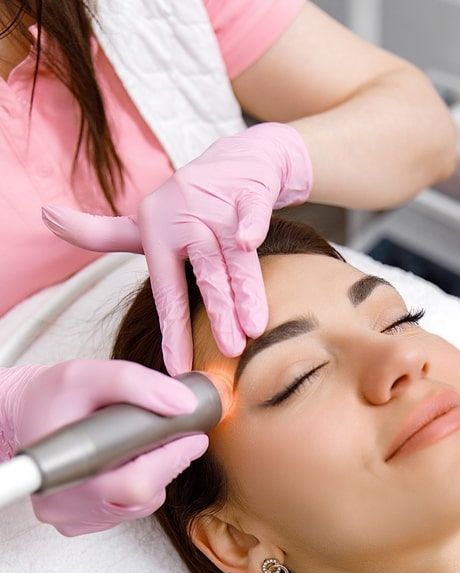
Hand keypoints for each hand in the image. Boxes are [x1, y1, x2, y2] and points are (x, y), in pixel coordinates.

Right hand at [0, 360, 208, 535]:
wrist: (26, 415)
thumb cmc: (50, 398)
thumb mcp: (88, 375)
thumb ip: (135, 383)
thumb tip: (182, 405)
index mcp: (65, 470)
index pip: (134, 483)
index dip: (170, 461)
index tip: (192, 438)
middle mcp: (65, 502)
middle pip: (141, 497)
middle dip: (168, 464)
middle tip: (179, 437)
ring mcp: (71, 517)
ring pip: (137, 506)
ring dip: (154, 476)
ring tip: (143, 446)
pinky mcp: (79, 523)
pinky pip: (126, 511)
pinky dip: (137, 488)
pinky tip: (127, 464)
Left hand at [41, 122, 312, 373]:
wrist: (239, 159)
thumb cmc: (191, 203)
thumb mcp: (146, 221)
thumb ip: (103, 233)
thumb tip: (47, 217)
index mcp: (158, 233)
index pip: (168, 292)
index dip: (174, 332)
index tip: (180, 367)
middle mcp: (185, 219)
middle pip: (204, 276)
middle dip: (219, 314)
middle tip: (229, 350)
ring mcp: (218, 206)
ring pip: (232, 255)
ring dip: (244, 290)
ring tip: (252, 328)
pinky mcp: (248, 192)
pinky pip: (251, 211)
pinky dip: (250, 225)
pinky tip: (249, 241)